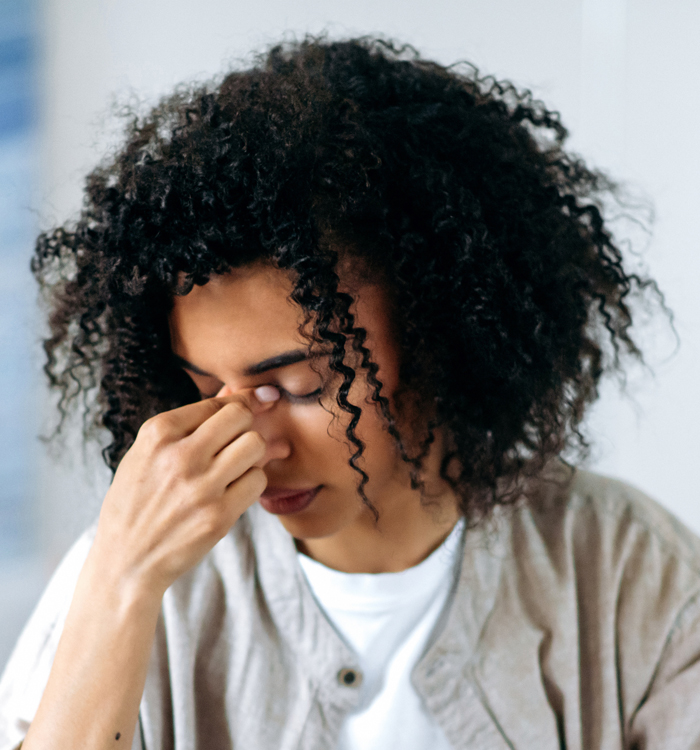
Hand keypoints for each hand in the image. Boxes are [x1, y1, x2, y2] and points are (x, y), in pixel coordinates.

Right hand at [90, 389, 272, 598]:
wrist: (126, 562)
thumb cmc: (138, 502)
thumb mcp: (146, 454)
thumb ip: (189, 424)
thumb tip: (237, 394)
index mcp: (158, 434)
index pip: (217, 403)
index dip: (240, 403)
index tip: (253, 405)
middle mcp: (180, 456)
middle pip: (241, 417)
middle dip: (245, 426)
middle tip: (235, 443)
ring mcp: (201, 487)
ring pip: (255, 445)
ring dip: (251, 455)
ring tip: (234, 468)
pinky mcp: (219, 516)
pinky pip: (258, 481)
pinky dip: (251, 484)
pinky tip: (233, 491)